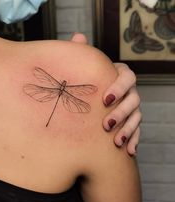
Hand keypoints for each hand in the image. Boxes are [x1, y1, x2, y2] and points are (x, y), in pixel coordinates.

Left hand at [70, 33, 141, 155]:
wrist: (93, 99)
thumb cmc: (89, 82)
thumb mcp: (85, 69)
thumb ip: (83, 54)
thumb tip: (78, 37)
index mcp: (119, 76)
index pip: (127, 77)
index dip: (118, 87)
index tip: (105, 99)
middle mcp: (130, 91)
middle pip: (134, 99)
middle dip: (122, 112)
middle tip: (106, 124)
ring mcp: (132, 107)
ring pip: (137, 117)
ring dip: (128, 130)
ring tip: (117, 142)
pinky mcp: (132, 121)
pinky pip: (137, 131)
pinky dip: (134, 140)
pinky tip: (129, 151)